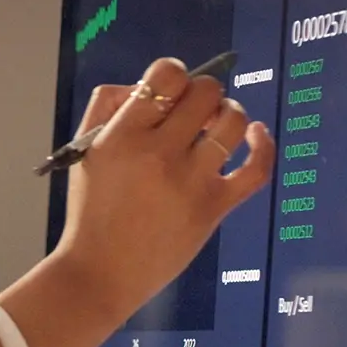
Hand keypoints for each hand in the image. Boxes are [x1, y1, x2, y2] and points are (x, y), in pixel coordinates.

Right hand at [0, 56, 272, 346]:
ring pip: (232, 121)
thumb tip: (144, 85)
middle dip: (201, 94)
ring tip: (214, 124)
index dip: (173, 73)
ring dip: (228, 113)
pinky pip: (256, 168)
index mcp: (122, 137)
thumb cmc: (91, 210)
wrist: (100, 272)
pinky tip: (255, 134)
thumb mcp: (84, 151)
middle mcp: (159, 154)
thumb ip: (106, 107)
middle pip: (204, 93)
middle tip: (191, 113)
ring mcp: (191, 181)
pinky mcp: (214, 207)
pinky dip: (263, 144)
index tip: (169, 90)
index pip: (166, 75)